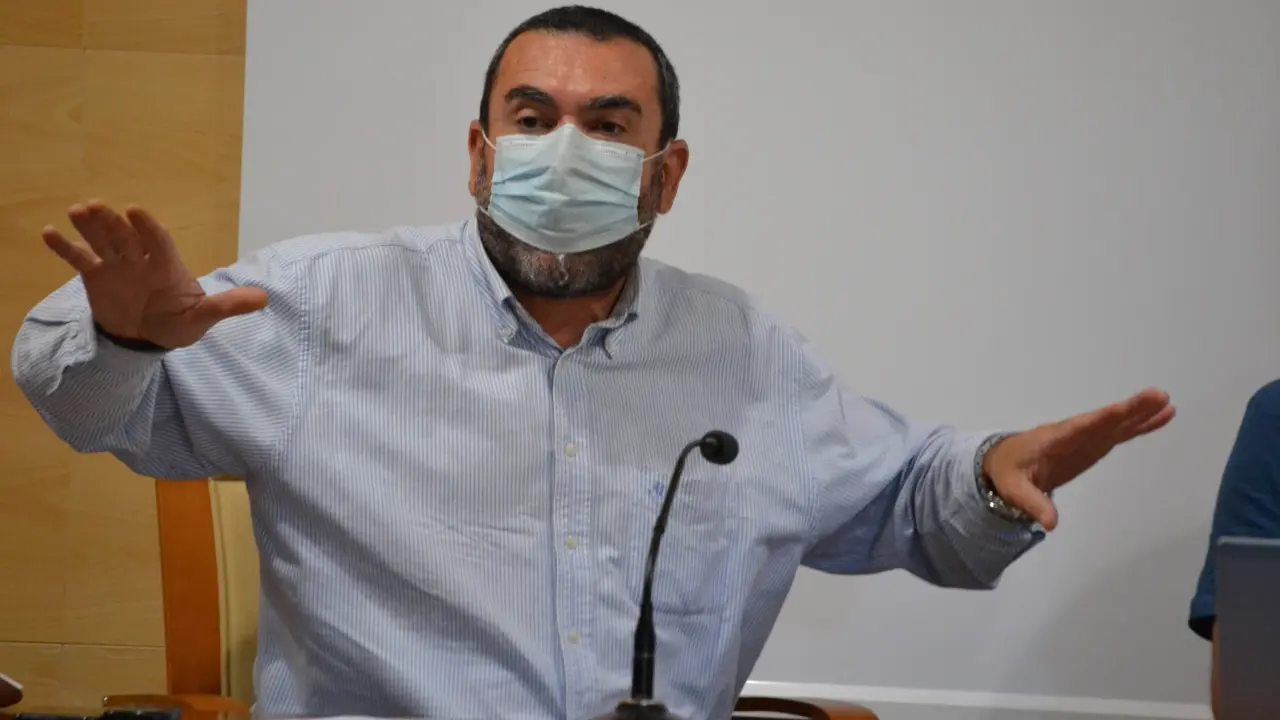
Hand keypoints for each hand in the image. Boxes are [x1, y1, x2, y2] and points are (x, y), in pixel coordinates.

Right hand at [43, 201, 267, 348]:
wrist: (149, 338)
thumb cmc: (178, 323)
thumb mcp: (203, 318)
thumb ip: (228, 306)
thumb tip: (264, 298)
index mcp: (166, 266)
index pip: (158, 242)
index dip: (147, 227)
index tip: (135, 211)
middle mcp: (140, 260)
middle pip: (126, 237)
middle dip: (112, 223)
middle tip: (95, 206)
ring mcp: (117, 266)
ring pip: (102, 242)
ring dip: (90, 227)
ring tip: (76, 211)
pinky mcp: (96, 276)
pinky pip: (79, 259)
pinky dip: (65, 248)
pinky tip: (48, 233)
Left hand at [982, 388, 1175, 529]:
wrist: (1006, 461)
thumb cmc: (1008, 472)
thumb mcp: (1013, 489)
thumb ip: (1032, 503)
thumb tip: (1051, 523)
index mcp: (1054, 439)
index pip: (1079, 428)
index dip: (1100, 419)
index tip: (1121, 410)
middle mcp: (1074, 433)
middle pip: (1104, 420)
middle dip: (1129, 409)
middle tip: (1158, 396)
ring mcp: (1087, 437)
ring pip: (1117, 424)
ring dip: (1141, 414)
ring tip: (1168, 403)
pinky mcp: (1095, 445)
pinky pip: (1121, 433)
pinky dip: (1140, 426)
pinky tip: (1162, 417)